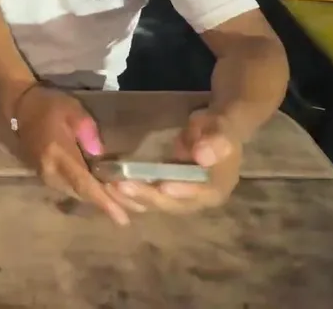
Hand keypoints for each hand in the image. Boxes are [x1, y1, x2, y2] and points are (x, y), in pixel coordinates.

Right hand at [12, 86, 140, 225]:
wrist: (21, 109)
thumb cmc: (49, 106)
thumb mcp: (72, 110)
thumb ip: (88, 131)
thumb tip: (100, 154)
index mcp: (58, 155)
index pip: (84, 183)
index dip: (104, 201)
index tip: (122, 218)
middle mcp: (51, 172)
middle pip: (83, 194)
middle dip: (108, 205)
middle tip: (135, 212)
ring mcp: (47, 177)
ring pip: (78, 195)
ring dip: (99, 201)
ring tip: (124, 207)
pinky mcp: (47, 178)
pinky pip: (71, 190)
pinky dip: (89, 194)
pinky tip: (104, 194)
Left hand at [108, 108, 241, 212]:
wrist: (212, 129)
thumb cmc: (220, 128)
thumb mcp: (223, 129)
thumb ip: (216, 142)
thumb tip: (203, 156)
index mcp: (216, 189)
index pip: (199, 194)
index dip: (182, 191)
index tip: (164, 186)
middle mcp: (196, 200)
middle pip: (171, 204)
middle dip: (147, 196)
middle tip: (123, 186)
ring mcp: (178, 199)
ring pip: (154, 204)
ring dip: (132, 198)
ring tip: (110, 186)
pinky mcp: (163, 193)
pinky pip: (145, 198)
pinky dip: (129, 194)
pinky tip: (110, 186)